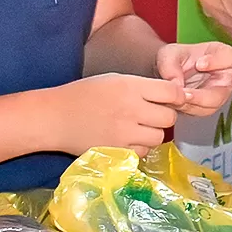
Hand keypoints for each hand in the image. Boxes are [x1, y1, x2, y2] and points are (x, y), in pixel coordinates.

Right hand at [41, 73, 187, 155]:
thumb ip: (143, 87)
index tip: (173, 100)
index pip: (171, 92)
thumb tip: (173, 96)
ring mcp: (124, 133)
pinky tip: (127, 139)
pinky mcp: (117, 151)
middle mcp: (131, 110)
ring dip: (153, 133)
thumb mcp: (115, 80)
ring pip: (159, 137)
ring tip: (138, 128)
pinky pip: (143, 152)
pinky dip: (139, 147)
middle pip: (169, 117)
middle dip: (164, 116)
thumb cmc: (85, 94)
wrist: (55, 117)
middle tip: (151, 115)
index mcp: (131, 87)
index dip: (177, 96)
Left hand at [158, 41, 231, 115]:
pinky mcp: (210, 106)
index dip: (217, 61)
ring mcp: (221, 91)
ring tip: (184, 96)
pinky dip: (192, 108)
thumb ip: (170, 65)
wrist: (167, 77)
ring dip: (201, 100)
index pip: (228, 55)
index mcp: (219, 54)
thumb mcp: (168, 55)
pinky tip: (180, 102)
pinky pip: (205, 110)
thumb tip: (176, 84)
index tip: (200, 64)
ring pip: (218, 99)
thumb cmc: (174, 60)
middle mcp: (226, 73)